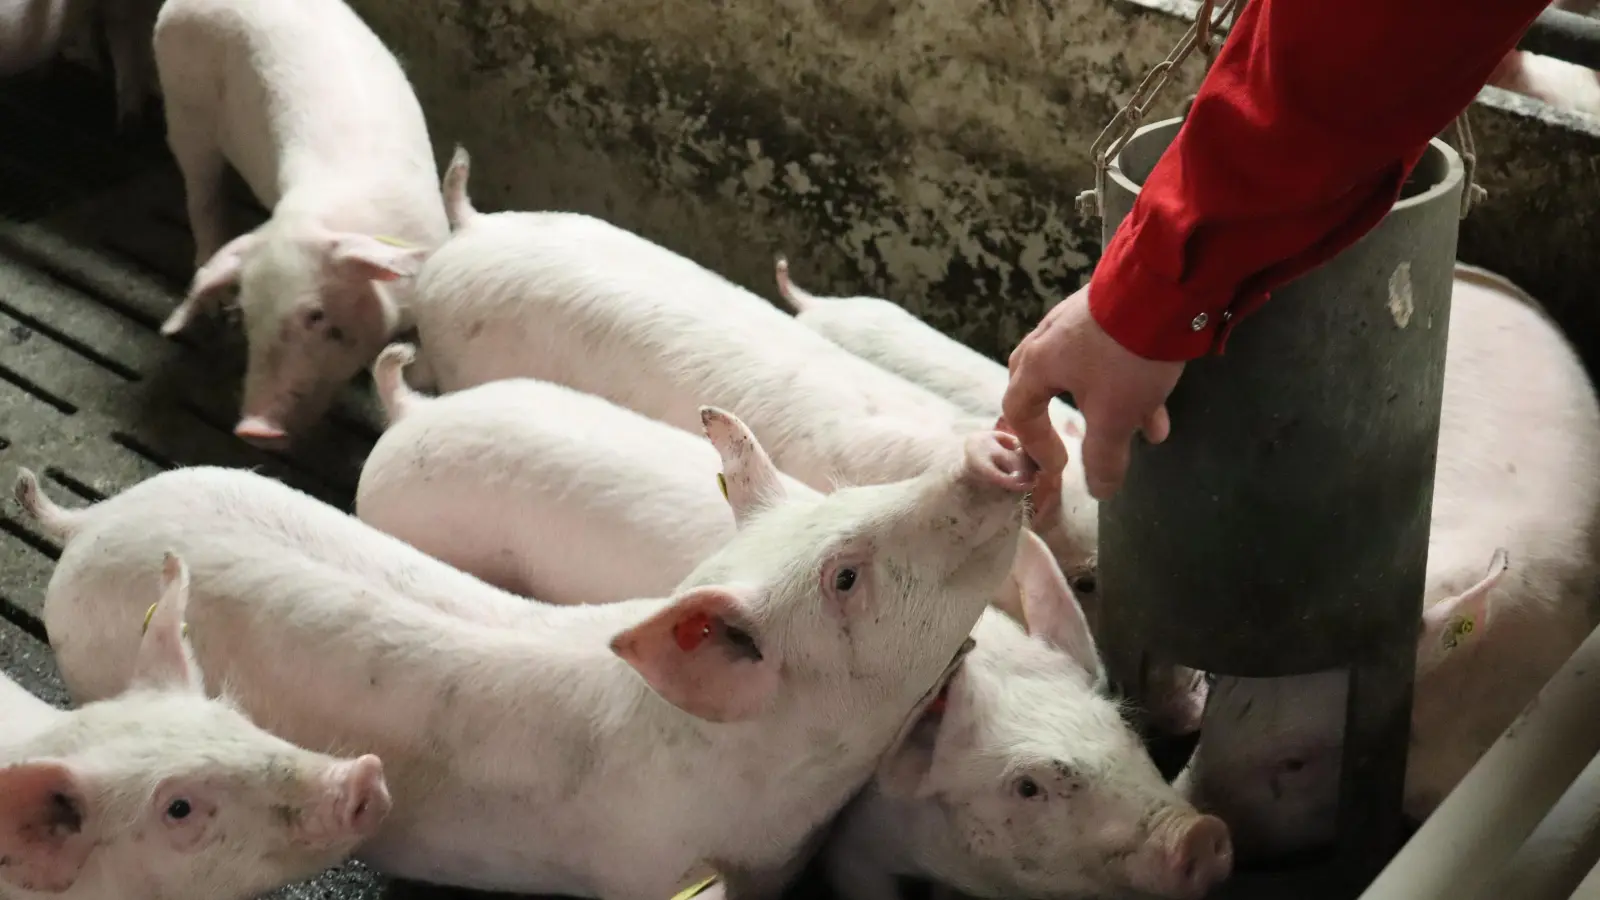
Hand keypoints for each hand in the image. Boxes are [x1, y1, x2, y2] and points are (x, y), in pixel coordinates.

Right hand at [1000, 286, 1185, 507]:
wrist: (1164, 288)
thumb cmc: (1123, 357)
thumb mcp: (1115, 416)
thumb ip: (1103, 456)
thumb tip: (1099, 491)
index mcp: (1037, 364)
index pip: (1018, 410)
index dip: (1035, 444)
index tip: (1059, 467)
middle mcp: (1049, 339)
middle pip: (1041, 384)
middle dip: (1058, 415)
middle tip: (1069, 434)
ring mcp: (1078, 320)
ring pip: (1084, 372)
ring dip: (1108, 405)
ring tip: (1139, 431)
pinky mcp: (1108, 310)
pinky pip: (1109, 356)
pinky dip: (1127, 383)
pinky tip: (1159, 404)